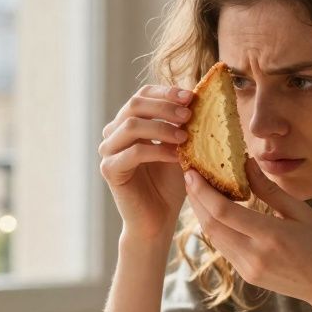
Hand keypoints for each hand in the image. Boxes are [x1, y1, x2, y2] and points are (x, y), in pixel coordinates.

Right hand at [99, 85, 194, 240]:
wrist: (158, 220)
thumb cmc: (170, 184)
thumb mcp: (180, 148)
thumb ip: (183, 125)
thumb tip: (202, 96)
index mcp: (129, 123)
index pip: (143, 95)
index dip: (166, 92)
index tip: (191, 97)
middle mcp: (114, 133)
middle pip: (135, 104)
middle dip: (165, 106)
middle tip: (189, 115)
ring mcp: (109, 151)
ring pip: (131, 125)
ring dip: (162, 127)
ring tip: (186, 136)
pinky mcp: (110, 170)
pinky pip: (133, 152)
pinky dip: (158, 150)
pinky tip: (177, 156)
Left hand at [183, 158, 311, 308]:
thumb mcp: (301, 212)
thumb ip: (269, 190)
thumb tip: (246, 163)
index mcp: (271, 237)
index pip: (223, 212)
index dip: (202, 192)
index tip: (191, 172)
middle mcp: (254, 256)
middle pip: (211, 226)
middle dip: (196, 200)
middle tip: (189, 176)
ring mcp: (248, 269)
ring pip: (214, 238)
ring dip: (202, 214)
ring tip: (198, 190)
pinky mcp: (247, 276)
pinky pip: (224, 248)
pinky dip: (215, 228)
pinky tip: (215, 212)